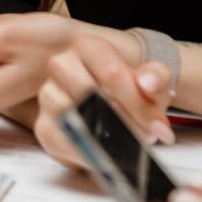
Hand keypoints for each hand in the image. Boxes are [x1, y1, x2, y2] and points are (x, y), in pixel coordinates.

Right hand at [33, 32, 174, 168]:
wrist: (116, 99)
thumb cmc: (133, 87)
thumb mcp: (153, 78)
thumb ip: (157, 77)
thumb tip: (148, 83)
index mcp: (87, 47)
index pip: (111, 74)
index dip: (137, 103)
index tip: (157, 124)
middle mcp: (62, 65)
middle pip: (90, 95)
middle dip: (124, 121)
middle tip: (146, 136)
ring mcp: (49, 94)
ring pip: (74, 118)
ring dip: (107, 139)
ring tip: (131, 144)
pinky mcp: (44, 124)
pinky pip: (61, 142)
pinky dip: (87, 154)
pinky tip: (109, 154)